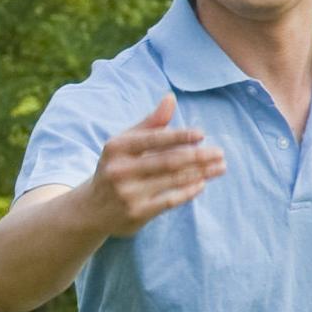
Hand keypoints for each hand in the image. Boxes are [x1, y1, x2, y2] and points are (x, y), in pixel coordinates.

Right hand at [74, 94, 223, 236]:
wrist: (91, 210)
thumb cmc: (115, 168)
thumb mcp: (124, 144)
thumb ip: (150, 123)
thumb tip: (171, 98)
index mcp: (116, 148)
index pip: (154, 139)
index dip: (179, 136)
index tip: (202, 134)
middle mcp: (120, 170)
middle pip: (168, 161)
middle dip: (198, 156)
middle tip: (220, 153)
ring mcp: (128, 194)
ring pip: (173, 180)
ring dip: (201, 173)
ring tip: (220, 167)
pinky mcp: (137, 213)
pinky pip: (170, 200)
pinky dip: (189, 191)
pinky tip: (202, 184)